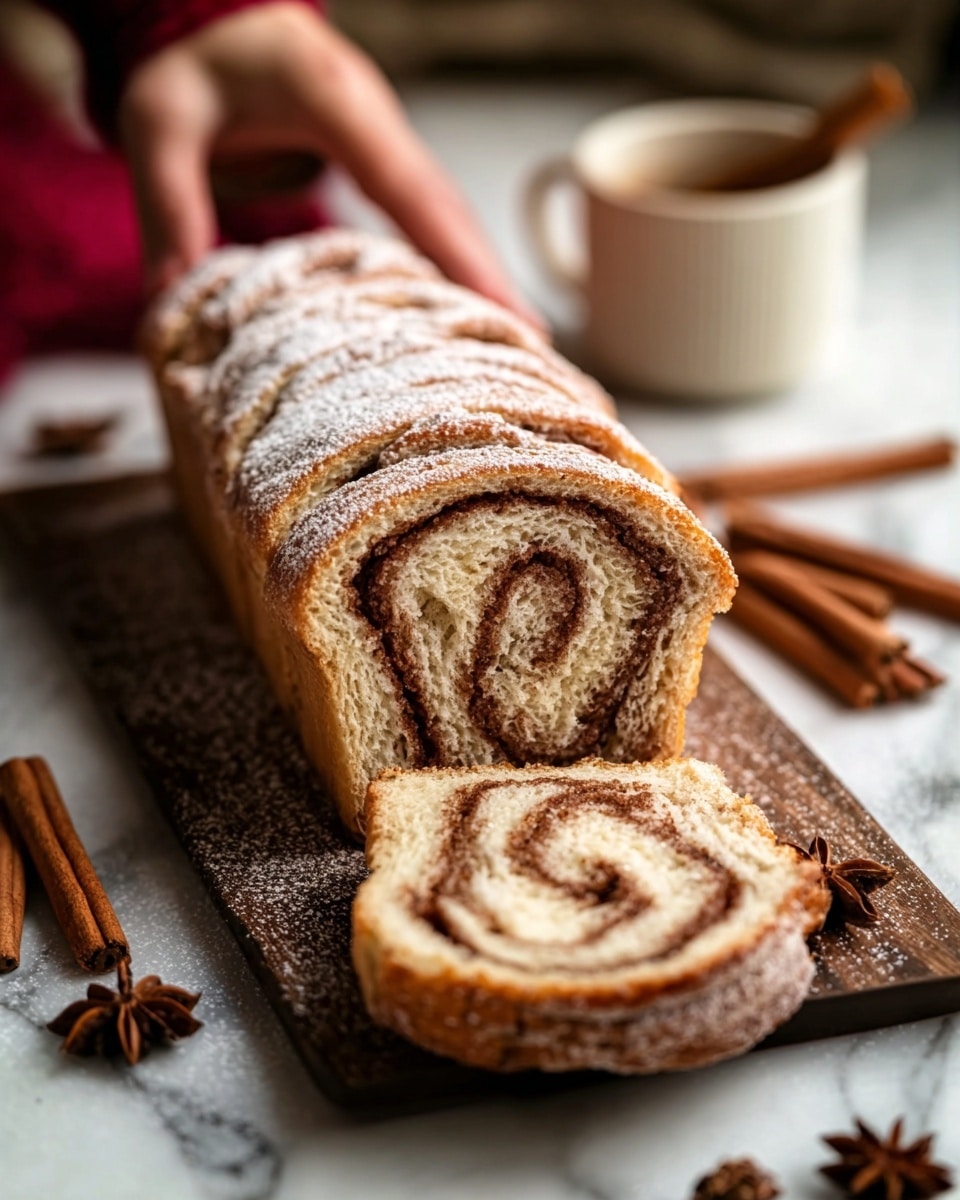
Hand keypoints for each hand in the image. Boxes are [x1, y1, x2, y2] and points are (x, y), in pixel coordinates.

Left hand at [119, 3, 537, 323]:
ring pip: (450, 215)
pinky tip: (470, 312)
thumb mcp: (158, 120)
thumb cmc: (192, 61)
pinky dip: (456, 265)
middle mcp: (380, 124)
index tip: (501, 310)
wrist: (213, 14)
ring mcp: (389, 142)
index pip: (410, 189)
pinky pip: (430, 218)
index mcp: (337, 105)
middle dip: (493, 279)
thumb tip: (172, 302)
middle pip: (450, 210)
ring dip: (485, 276)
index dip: (459, 254)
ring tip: (522, 345)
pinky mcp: (383, 164)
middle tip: (536, 349)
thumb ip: (167, 202)